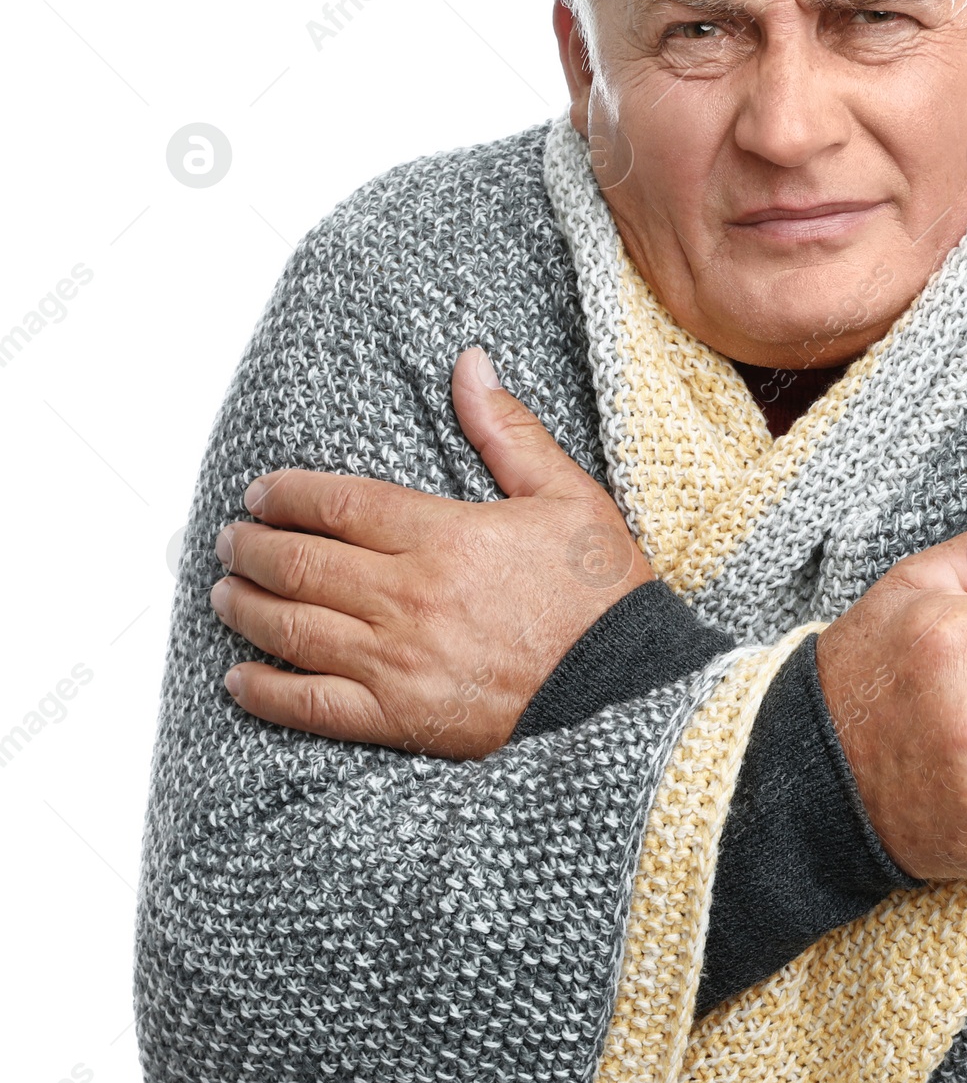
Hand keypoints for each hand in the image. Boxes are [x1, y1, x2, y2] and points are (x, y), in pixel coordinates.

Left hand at [211, 348, 651, 757]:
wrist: (628, 689)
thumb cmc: (603, 594)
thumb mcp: (567, 495)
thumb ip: (508, 431)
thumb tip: (470, 364)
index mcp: (444, 536)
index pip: (339, 503)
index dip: (288, 494)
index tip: (262, 491)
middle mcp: (408, 597)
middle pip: (301, 563)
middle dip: (251, 546)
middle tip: (230, 538)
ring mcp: (397, 662)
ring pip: (292, 628)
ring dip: (246, 607)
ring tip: (223, 592)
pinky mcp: (400, 717)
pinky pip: (312, 705)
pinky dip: (266, 692)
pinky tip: (240, 678)